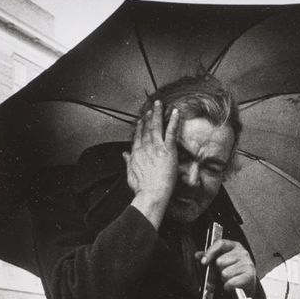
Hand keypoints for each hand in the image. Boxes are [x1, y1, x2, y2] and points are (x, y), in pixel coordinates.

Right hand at [124, 101, 179, 226]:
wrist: (151, 194)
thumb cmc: (142, 188)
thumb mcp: (131, 174)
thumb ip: (128, 161)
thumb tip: (124, 154)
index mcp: (137, 153)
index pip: (138, 136)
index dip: (140, 127)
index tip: (141, 120)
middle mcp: (145, 147)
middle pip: (146, 128)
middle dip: (149, 116)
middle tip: (151, 107)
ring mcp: (156, 147)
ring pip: (156, 126)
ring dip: (158, 114)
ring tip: (160, 104)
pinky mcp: (167, 150)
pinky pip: (171, 132)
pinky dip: (173, 121)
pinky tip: (175, 112)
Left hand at [197, 239, 256, 295]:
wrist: (246, 284)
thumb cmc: (233, 272)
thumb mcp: (220, 261)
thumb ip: (209, 257)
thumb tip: (198, 255)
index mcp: (234, 246)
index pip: (220, 244)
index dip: (210, 252)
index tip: (203, 261)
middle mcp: (242, 252)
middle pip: (220, 261)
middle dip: (218, 270)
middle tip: (222, 273)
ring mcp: (247, 263)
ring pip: (225, 273)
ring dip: (224, 279)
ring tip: (228, 278)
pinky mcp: (249, 275)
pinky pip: (231, 282)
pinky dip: (228, 286)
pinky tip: (231, 285)